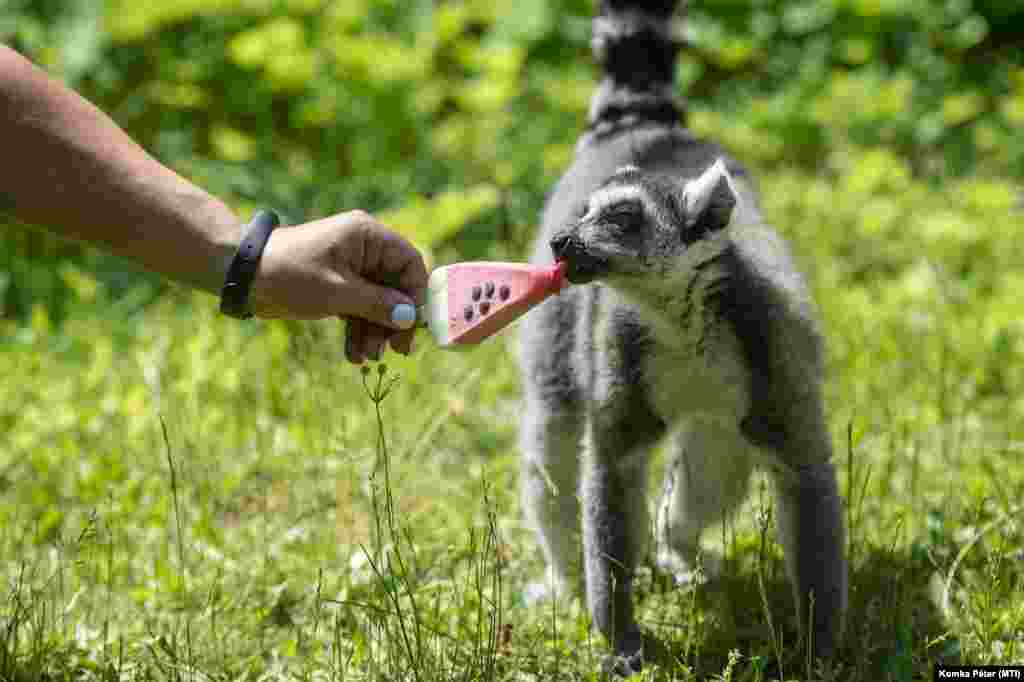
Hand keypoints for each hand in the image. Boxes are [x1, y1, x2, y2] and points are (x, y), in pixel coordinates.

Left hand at [250, 210, 427, 362]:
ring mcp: (350, 267)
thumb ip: (378, 304)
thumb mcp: (337, 293)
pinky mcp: (336, 284)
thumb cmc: (291, 275)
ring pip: (376, 301)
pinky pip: (357, 307)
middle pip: (394, 286)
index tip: (412, 326)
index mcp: (367, 236)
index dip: (415, 295)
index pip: (409, 262)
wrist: (243, 277)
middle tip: (396, 352)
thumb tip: (410, 318)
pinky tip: (354, 354)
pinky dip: (357, 329)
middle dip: (392, 320)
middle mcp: (363, 248)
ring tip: (368, 358)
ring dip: (374, 330)